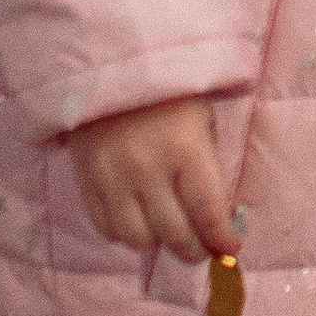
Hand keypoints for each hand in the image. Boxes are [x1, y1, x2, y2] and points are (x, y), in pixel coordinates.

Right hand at [69, 95, 237, 265]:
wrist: (110, 65)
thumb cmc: (168, 91)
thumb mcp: (202, 120)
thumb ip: (207, 166)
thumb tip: (218, 214)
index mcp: (185, 150)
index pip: (207, 212)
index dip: (220, 238)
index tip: (229, 249)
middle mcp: (148, 171)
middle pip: (174, 234)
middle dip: (194, 251)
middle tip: (202, 250)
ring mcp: (113, 179)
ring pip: (137, 240)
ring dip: (158, 243)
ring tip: (168, 234)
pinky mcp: (86, 182)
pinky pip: (105, 227)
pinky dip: (124, 234)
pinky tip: (138, 221)